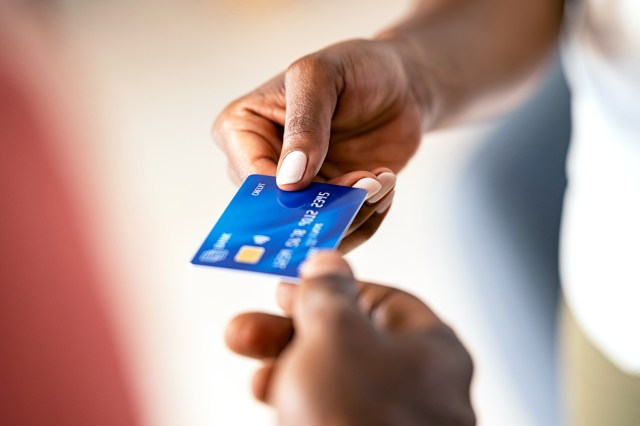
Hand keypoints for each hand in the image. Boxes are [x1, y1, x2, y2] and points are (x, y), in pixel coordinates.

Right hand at [213, 39, 425, 250]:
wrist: (400, 84)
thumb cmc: (355, 67)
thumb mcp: (321, 76)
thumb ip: (304, 122)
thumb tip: (289, 179)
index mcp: (243, 130)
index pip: (252, 178)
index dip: (289, 194)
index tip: (332, 190)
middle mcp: (263, 165)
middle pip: (281, 211)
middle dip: (327, 206)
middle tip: (368, 183)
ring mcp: (299, 188)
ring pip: (315, 227)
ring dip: (355, 212)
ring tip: (382, 179)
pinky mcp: (330, 203)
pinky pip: (344, 229)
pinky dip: (369, 215)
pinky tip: (386, 184)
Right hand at [225, 252, 474, 425]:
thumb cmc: (361, 419)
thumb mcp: (335, 334)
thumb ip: (328, 291)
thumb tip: (327, 260)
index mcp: (429, 347)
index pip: (379, 299)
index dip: (331, 287)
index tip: (290, 287)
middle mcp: (416, 385)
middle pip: (347, 340)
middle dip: (290, 330)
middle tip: (247, 328)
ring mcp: (391, 419)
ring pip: (332, 379)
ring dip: (285, 365)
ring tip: (251, 367)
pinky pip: (327, 412)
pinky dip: (295, 399)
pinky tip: (269, 398)